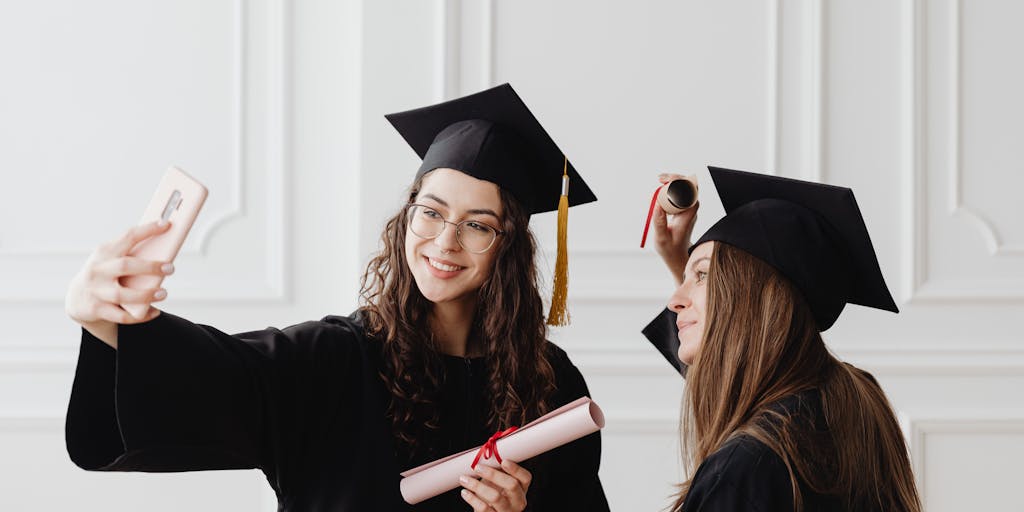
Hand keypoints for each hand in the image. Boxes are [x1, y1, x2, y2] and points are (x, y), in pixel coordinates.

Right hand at [65, 221, 174, 346]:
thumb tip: (166, 250)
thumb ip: (132, 254)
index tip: (166, 224)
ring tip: (163, 293)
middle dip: (150, 267)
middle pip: (125, 266)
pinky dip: (141, 315)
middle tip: (171, 268)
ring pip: (123, 295)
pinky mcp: (97, 309)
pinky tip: (154, 311)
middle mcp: (98, 270)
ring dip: (146, 294)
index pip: (127, 237)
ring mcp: (96, 290)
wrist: (77, 298)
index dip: (147, 230)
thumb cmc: (105, 274)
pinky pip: (122, 315)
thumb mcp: (111, 259)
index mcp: (104, 252)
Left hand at [459, 459, 530, 511]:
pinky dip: (472, 499)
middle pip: (511, 485)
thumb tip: (485, 456)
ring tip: (464, 479)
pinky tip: (465, 492)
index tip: (503, 461)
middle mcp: (518, 502)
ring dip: (477, 486)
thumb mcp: (499, 484)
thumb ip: (497, 471)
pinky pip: (484, 509)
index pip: (525, 477)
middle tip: (477, 468)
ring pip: (495, 497)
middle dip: (493, 474)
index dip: (516, 469)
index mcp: (522, 489)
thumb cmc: (493, 495)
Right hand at [651, 173, 699, 285]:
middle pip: (689, 186)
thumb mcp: (661, 238)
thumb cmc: (670, 250)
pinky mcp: (683, 210)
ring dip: (673, 183)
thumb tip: (657, 204)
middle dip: (676, 178)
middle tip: (659, 178)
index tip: (664, 181)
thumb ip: (659, 222)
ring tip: (660, 181)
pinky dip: (670, 190)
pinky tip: (660, 193)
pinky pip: (680, 195)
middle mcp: (691, 209)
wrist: (678, 257)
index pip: (690, 191)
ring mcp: (688, 209)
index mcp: (689, 214)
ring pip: (685, 189)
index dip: (679, 181)